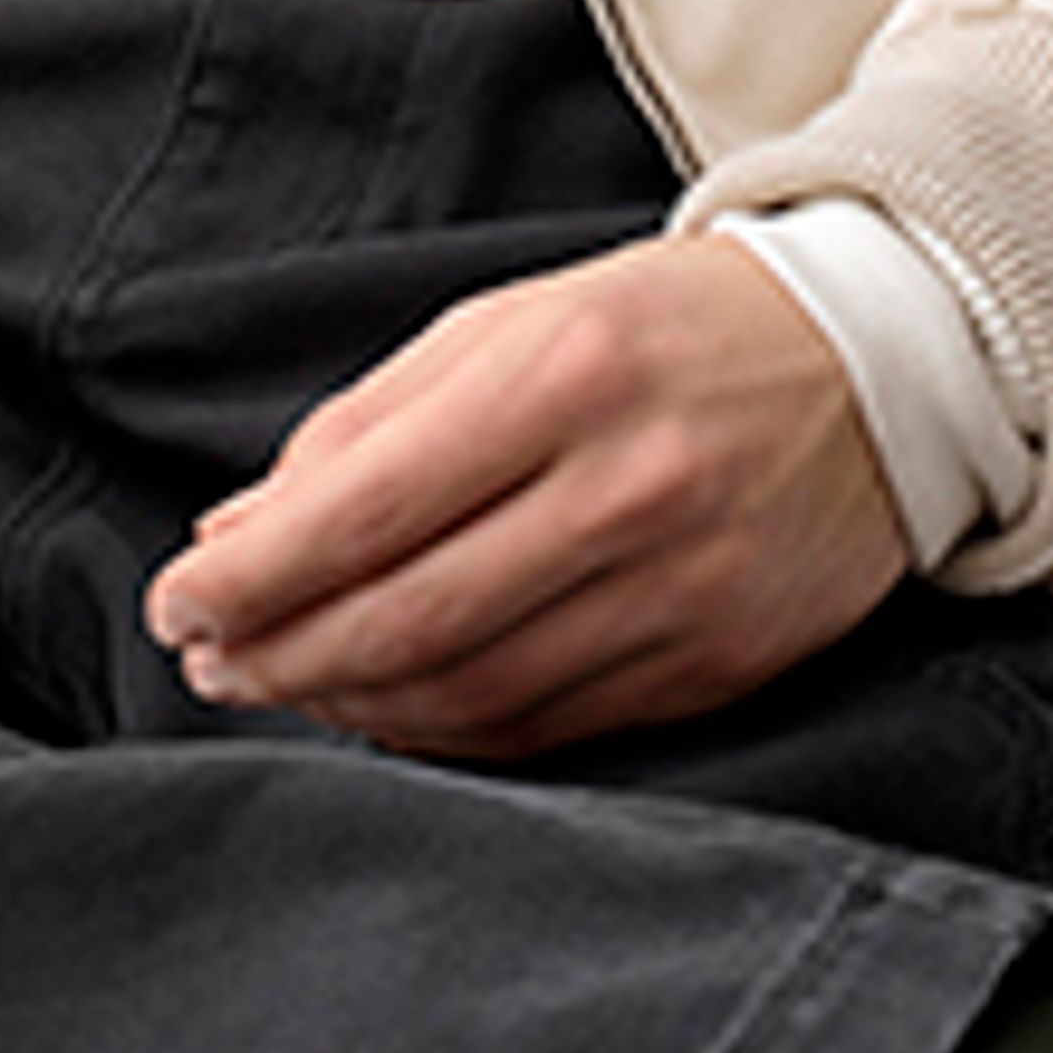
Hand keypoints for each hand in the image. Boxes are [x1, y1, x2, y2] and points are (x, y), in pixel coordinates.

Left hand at [142, 233, 905, 762]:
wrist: (875, 362)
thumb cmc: (662, 329)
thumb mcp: (511, 322)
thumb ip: (369, 424)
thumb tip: (237, 535)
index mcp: (566, 371)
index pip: (367, 506)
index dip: (253, 575)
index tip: (176, 601)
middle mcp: (631, 484)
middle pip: (410, 617)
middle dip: (281, 654)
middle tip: (208, 661)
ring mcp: (685, 585)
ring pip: (474, 689)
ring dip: (351, 703)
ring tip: (284, 682)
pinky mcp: (720, 660)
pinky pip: (550, 727)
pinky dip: (447, 731)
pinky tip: (391, 708)